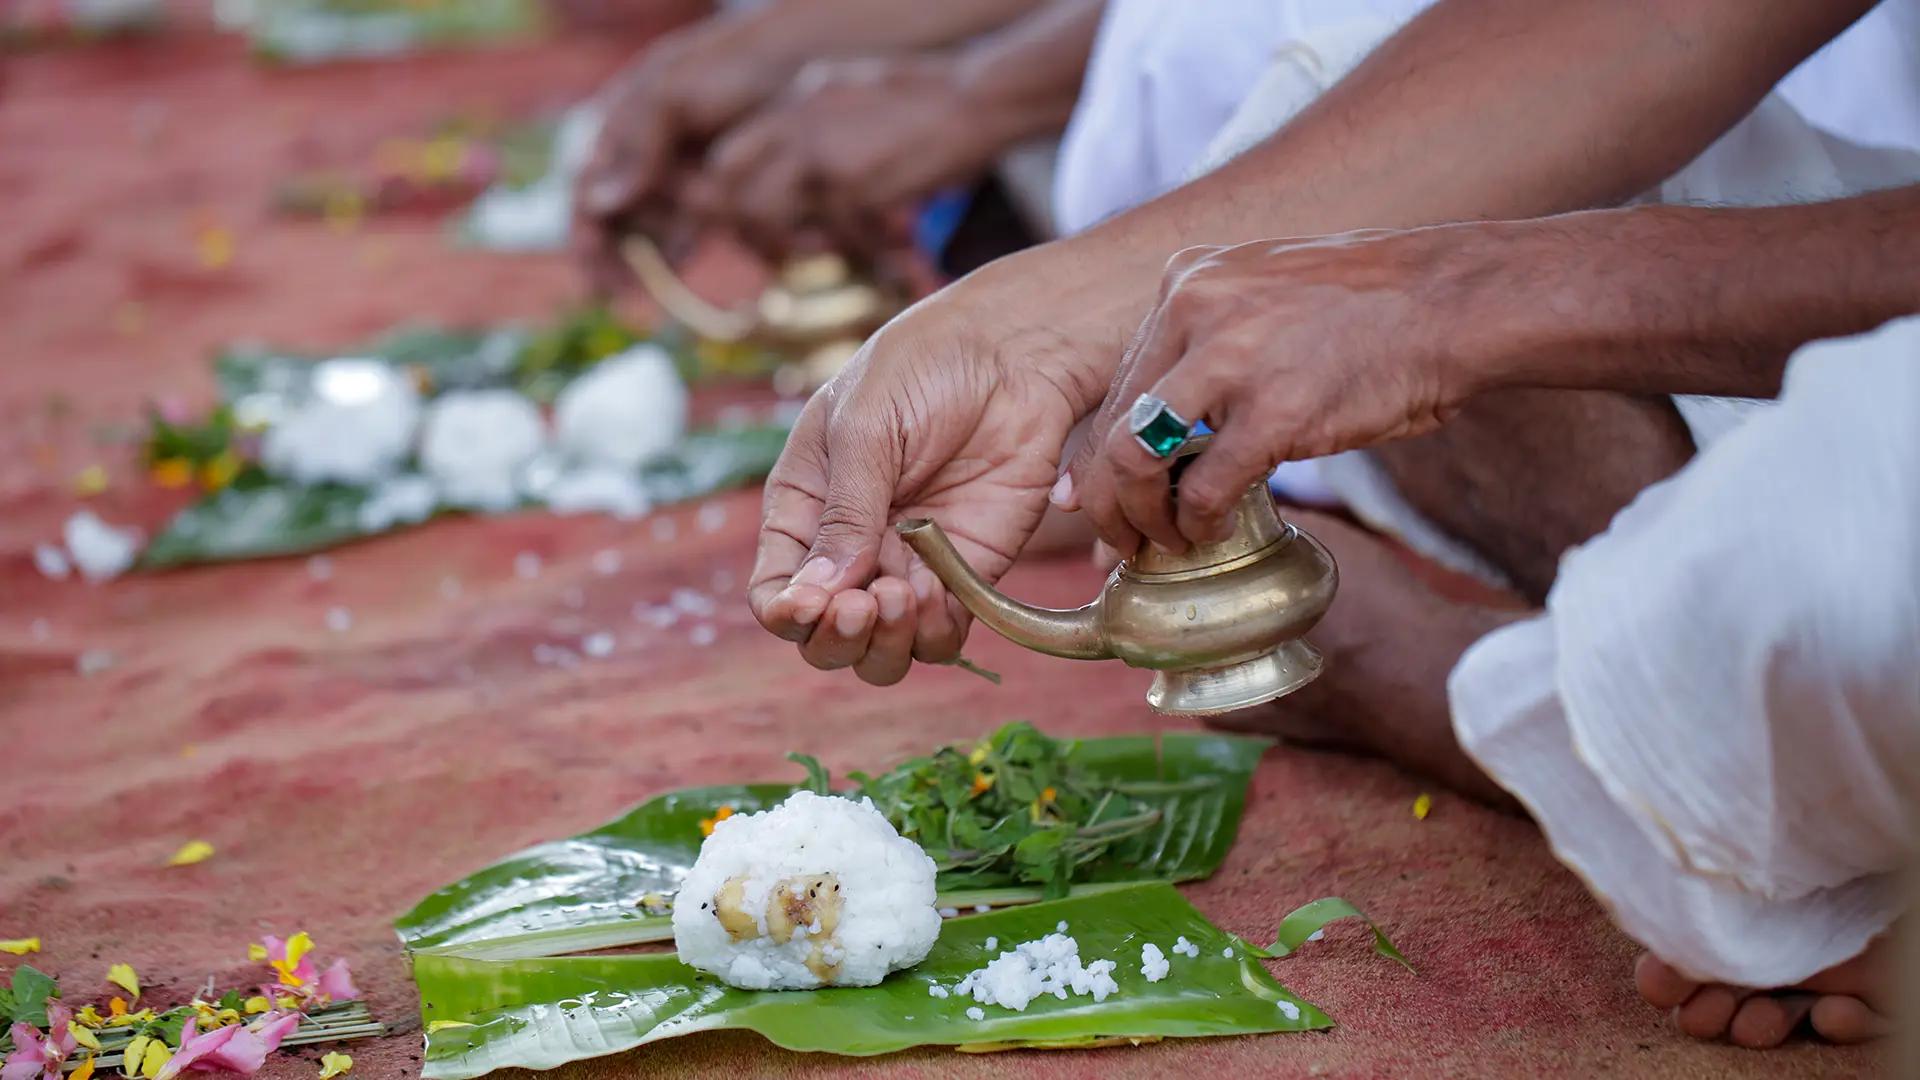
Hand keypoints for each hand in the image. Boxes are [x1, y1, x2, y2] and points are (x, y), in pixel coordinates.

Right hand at [572, 18, 808, 289]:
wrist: (787, 61)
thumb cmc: (723, 68)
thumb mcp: (672, 97)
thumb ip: (638, 148)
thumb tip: (596, 202)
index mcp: (617, 129)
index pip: (585, 190)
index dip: (584, 236)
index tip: (592, 275)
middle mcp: (640, 155)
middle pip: (614, 218)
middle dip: (613, 257)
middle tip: (619, 295)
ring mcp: (675, 172)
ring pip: (648, 227)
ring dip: (646, 255)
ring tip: (649, 283)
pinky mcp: (709, 185)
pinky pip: (685, 225)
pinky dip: (681, 245)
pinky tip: (682, 261)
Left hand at [689, 53, 1004, 260]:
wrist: (975, 98)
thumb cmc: (929, 101)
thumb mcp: (853, 95)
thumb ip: (817, 126)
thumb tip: (800, 172)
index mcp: (795, 98)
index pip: (728, 153)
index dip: (729, 196)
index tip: (749, 226)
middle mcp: (795, 119)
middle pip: (727, 181)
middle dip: (740, 223)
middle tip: (769, 252)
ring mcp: (819, 149)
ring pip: (760, 209)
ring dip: (782, 242)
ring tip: (816, 254)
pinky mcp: (851, 182)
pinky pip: (827, 230)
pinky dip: (851, 246)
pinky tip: (880, 248)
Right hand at [748, 252, 1118, 684]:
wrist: (1014, 354)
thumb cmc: (923, 369)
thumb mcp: (864, 428)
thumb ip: (845, 511)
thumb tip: (818, 594)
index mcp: (805, 510)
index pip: (777, 590)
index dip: (786, 613)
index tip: (810, 605)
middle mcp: (852, 550)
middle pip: (825, 637)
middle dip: (836, 637)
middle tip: (863, 604)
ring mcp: (909, 567)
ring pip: (882, 652)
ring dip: (885, 645)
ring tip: (903, 595)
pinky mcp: (966, 575)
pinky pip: (941, 635)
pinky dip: (935, 632)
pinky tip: (939, 593)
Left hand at [1061, 227, 1511, 555]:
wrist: (1450, 301)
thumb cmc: (1366, 314)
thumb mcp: (1261, 298)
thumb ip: (1206, 347)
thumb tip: (1155, 429)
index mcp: (1184, 283)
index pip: (1114, 387)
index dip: (1098, 458)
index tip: (1095, 501)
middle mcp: (1192, 310)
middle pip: (1112, 429)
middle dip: (1109, 501)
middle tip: (1122, 542)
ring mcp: (1230, 359)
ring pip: (1137, 460)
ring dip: (1143, 519)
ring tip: (1163, 545)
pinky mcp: (1275, 410)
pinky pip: (1206, 488)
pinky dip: (1200, 524)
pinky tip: (1212, 534)